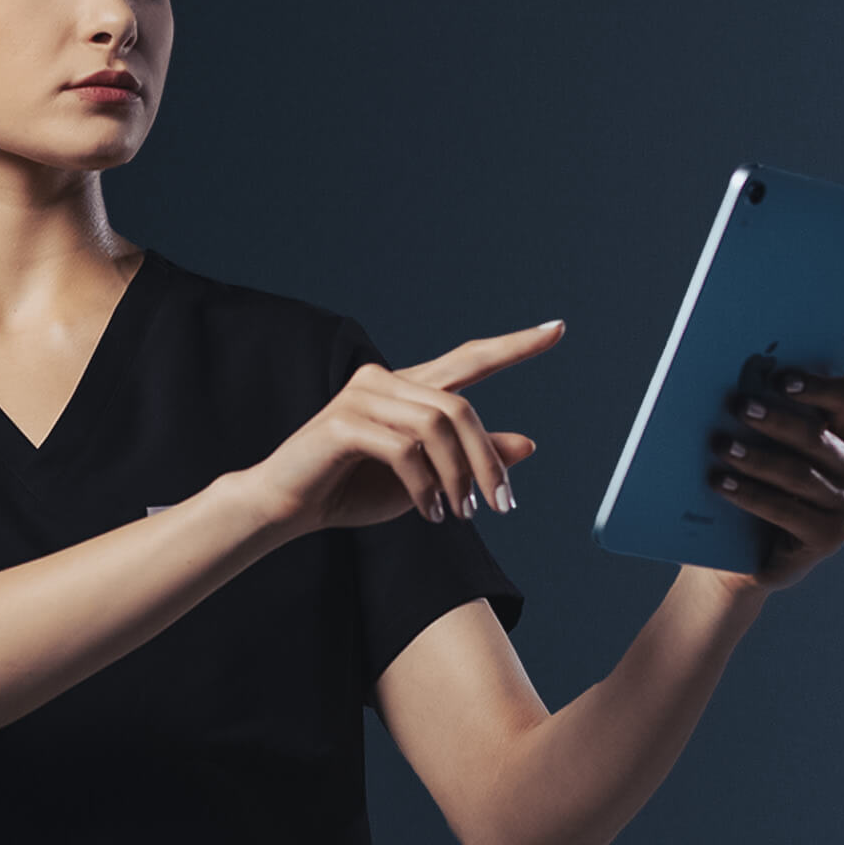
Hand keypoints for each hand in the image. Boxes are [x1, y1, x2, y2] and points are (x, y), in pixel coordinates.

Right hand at [244, 322, 562, 535]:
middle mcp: (386, 380)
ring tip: (460, 515)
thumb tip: (529, 443)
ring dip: (459, 478)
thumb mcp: (428, 478)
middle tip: (503, 505)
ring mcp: (362, 397)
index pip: (469, 358)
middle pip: (460, 405)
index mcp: (407, 387)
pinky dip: (426, 486)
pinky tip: (430, 513)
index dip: (513, 345)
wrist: (286, 507)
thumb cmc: (354, 488)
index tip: (557, 330)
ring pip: (437, 427)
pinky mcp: (343, 423)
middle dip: (488, 457)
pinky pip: (405, 450)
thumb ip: (472, 456)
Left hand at [702, 344, 843, 596]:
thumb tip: (791, 350)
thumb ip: (775, 394)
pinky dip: (751, 495)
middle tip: (737, 405)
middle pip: (819, 435)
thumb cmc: (752, 474)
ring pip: (800, 474)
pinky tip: (721, 483)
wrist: (738, 545)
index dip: (817, 386)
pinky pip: (788, 512)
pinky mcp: (829, 537)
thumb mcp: (762, 434)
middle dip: (775, 418)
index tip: (779, 378)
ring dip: (755, 458)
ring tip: (719, 445)